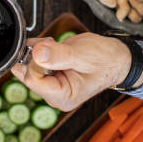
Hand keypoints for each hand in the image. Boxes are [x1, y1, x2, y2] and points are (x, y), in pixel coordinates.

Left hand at [11, 33, 142, 110]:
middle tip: (52, 44)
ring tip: (55, 44)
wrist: (115, 56)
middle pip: (28, 73)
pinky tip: (51, 44)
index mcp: (62, 97)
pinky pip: (32, 59)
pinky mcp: (49, 72)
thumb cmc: (105, 60)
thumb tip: (37, 53)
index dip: (35, 61)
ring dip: (36, 50)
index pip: (33, 80)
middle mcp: (54, 93)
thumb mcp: (83, 56)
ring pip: (28, 64)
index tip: (46, 48)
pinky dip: (37, 48)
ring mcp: (51, 83)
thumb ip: (59, 55)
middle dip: (35, 55)